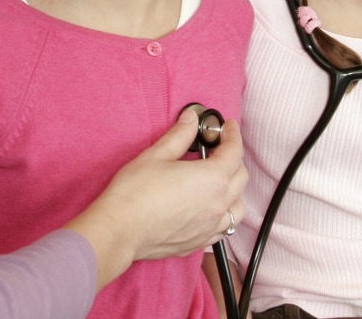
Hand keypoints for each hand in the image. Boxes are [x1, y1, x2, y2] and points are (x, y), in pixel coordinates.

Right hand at [65, 106, 246, 287]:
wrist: (120, 230)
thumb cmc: (135, 191)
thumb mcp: (157, 154)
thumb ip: (180, 135)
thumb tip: (191, 119)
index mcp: (212, 179)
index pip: (234, 152)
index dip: (233, 135)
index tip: (227, 127)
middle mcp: (218, 204)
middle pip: (241, 177)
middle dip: (234, 159)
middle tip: (218, 148)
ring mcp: (210, 227)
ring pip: (238, 207)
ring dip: (234, 190)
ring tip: (218, 181)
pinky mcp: (199, 242)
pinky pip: (224, 228)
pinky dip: (224, 214)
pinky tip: (210, 208)